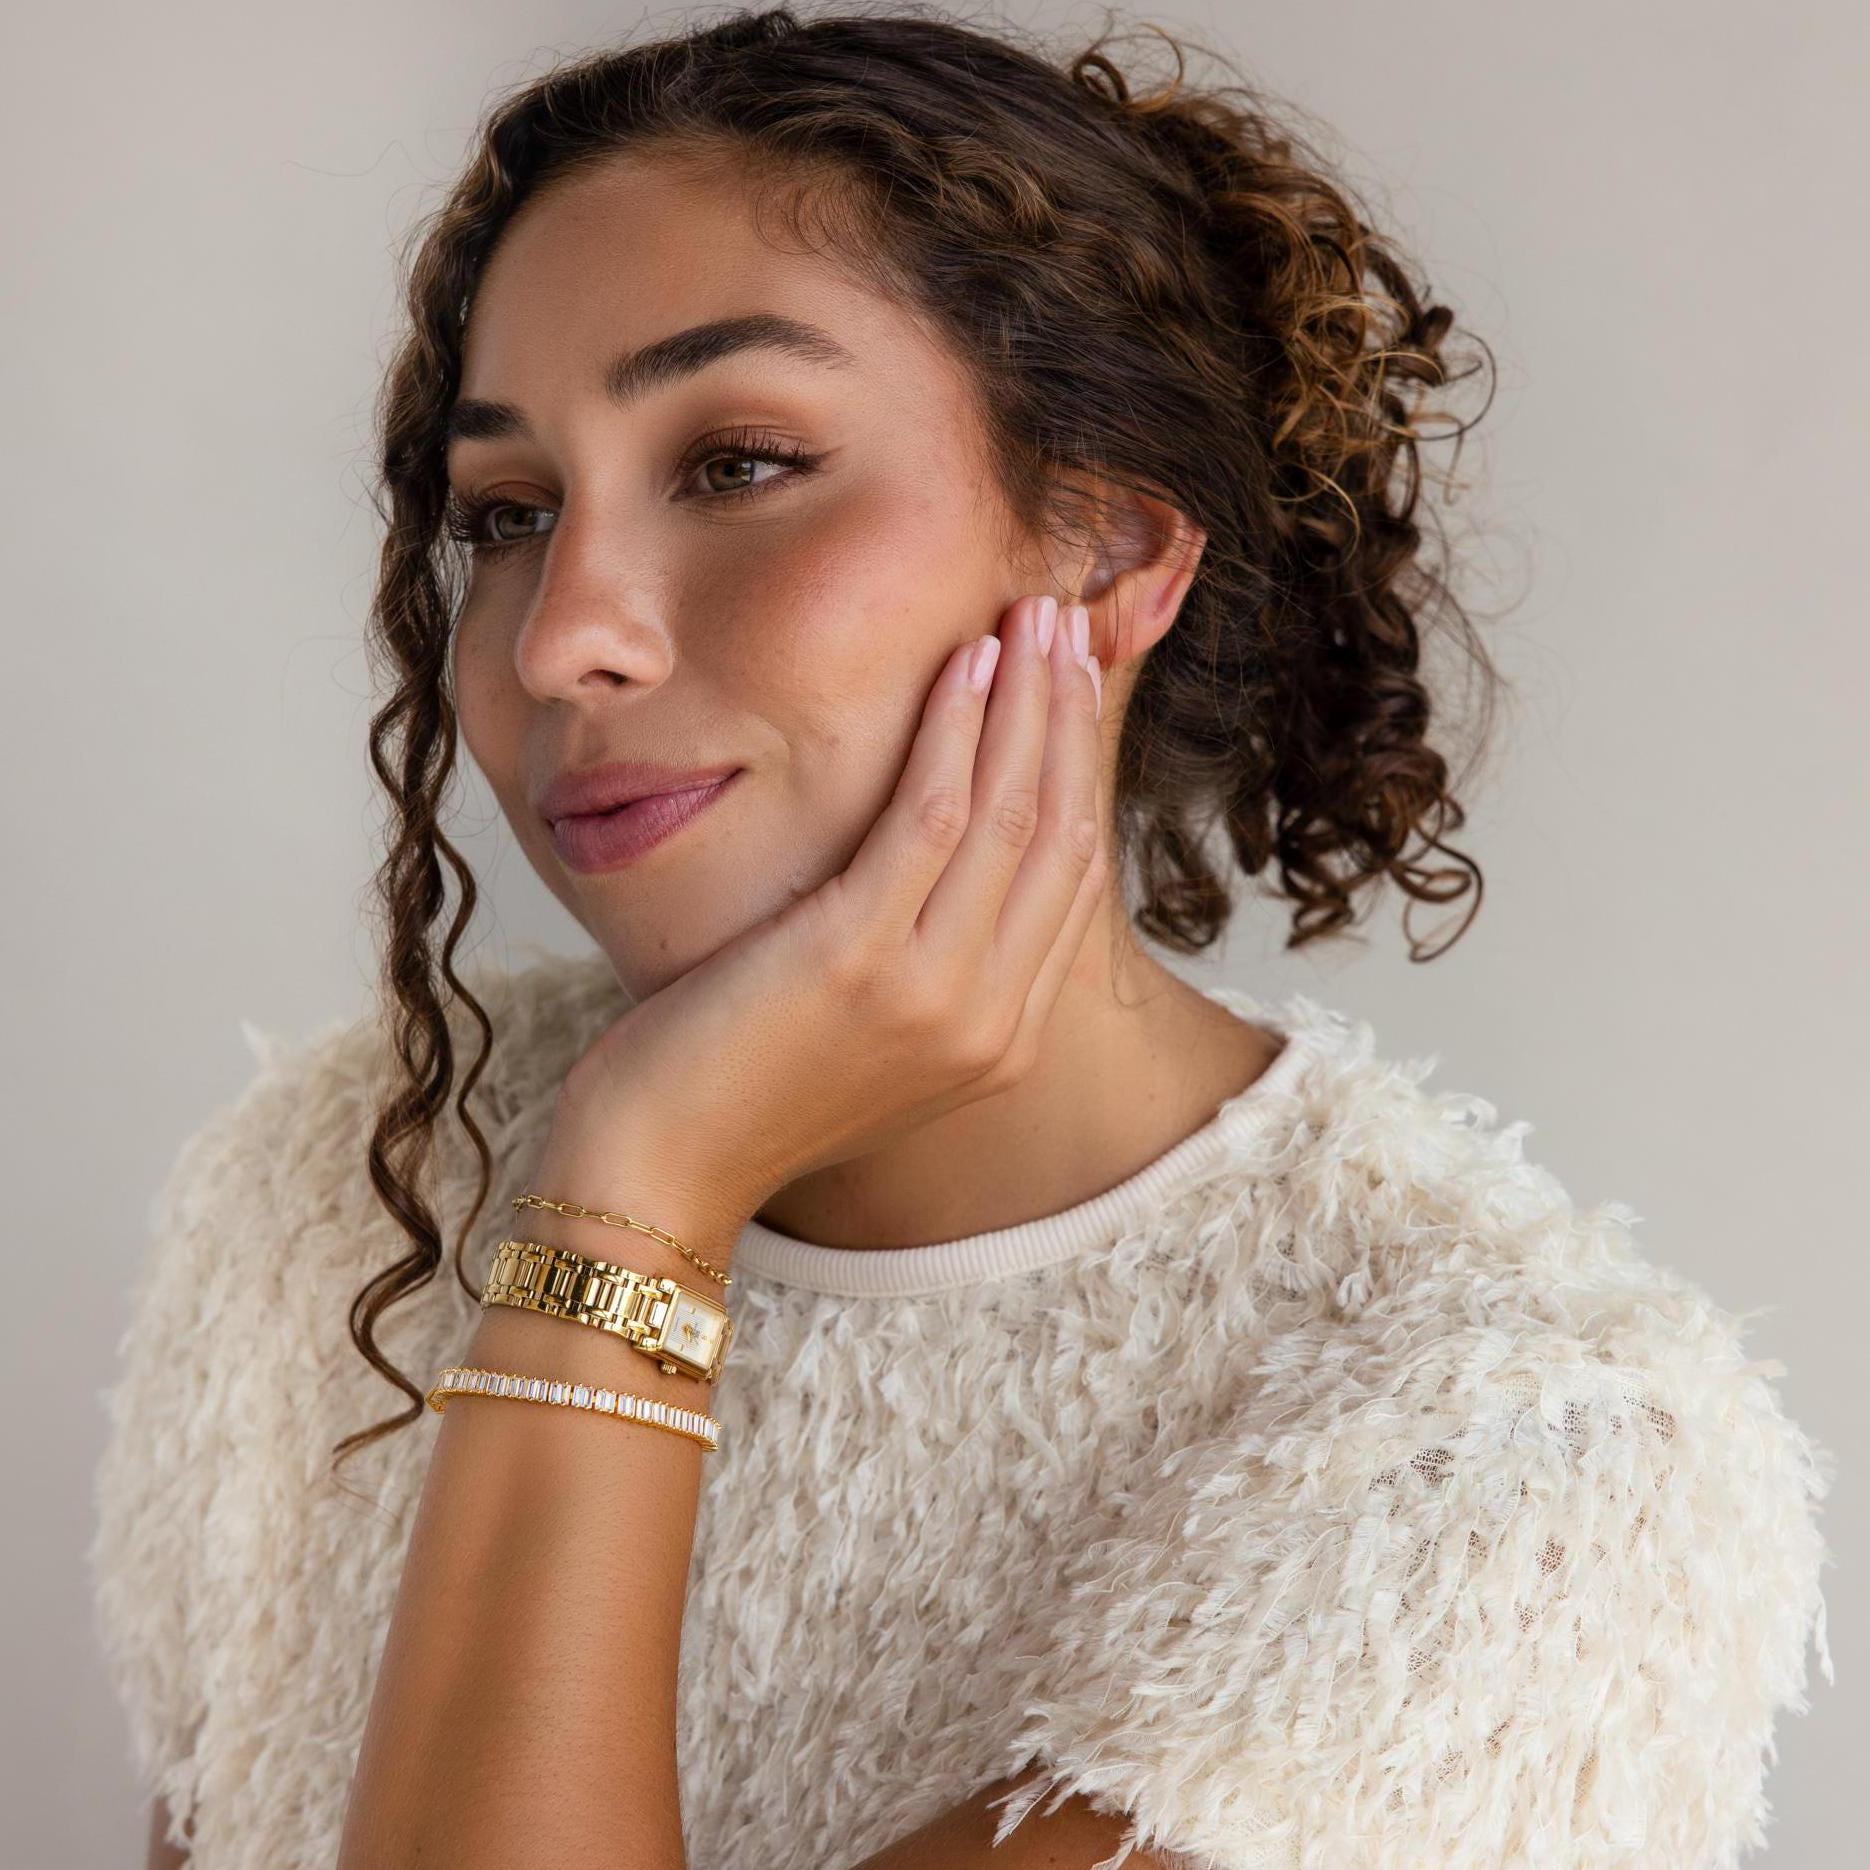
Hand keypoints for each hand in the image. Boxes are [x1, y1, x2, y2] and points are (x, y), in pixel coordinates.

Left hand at [537, 591, 1107, 1246]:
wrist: (661, 1169)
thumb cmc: (743, 1090)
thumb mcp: (868, 1035)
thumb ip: (931, 966)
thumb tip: (946, 855)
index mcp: (1002, 1041)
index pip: (1070, 879)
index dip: (1076, 767)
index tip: (1068, 685)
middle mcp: (991, 1021)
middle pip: (1060, 835)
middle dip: (1068, 716)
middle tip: (1064, 622)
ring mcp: (935, 995)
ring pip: (1013, 814)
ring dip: (1027, 701)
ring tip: (1027, 616)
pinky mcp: (862, 959)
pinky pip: (934, 817)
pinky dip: (957, 731)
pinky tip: (963, 665)